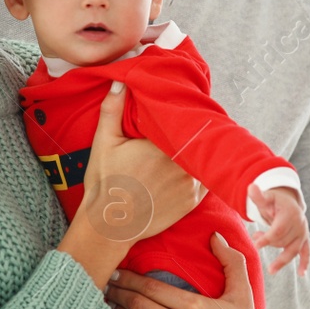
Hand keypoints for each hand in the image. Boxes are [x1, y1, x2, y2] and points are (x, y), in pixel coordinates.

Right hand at [75, 82, 204, 245]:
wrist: (110, 226)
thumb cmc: (105, 184)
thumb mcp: (104, 143)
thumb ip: (113, 110)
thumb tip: (121, 82)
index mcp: (163, 146)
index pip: (183, 121)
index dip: (183, 114)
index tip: (180, 108)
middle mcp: (183, 165)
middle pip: (196, 139)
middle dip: (192, 131)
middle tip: (184, 123)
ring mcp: (191, 184)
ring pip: (203, 158)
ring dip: (199, 150)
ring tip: (190, 142)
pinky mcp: (193, 201)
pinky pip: (205, 177)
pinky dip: (200, 169)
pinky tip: (191, 164)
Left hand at [104, 231, 269, 308]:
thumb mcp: (243, 293)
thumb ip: (231, 261)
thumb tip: (215, 235)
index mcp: (195, 306)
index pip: (152, 287)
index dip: (130, 278)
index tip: (117, 271)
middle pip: (138, 305)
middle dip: (118, 292)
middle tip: (104, 283)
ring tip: (105, 303)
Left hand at [248, 185, 309, 275]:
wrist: (288, 203)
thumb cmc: (274, 201)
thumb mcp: (266, 198)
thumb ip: (258, 196)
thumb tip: (250, 187)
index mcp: (291, 214)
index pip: (278, 230)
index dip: (267, 238)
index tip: (256, 246)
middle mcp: (300, 224)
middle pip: (283, 241)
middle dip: (268, 242)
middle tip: (255, 236)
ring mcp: (303, 233)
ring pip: (292, 250)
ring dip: (281, 260)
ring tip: (270, 269)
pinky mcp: (305, 240)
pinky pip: (306, 253)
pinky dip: (305, 263)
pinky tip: (301, 274)